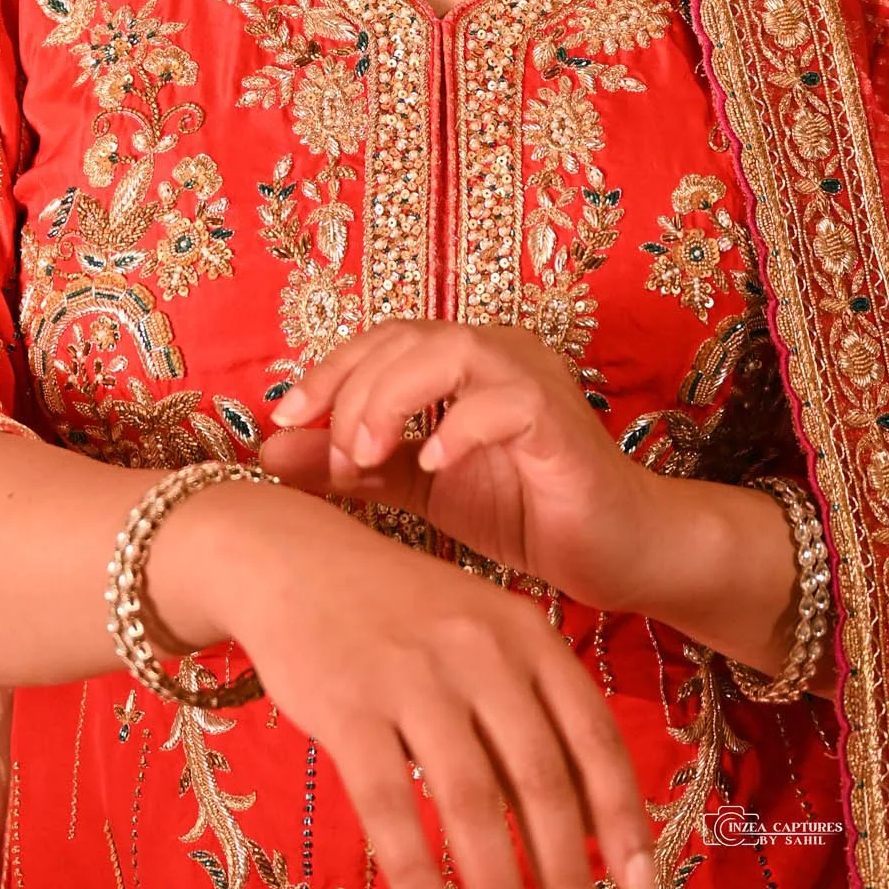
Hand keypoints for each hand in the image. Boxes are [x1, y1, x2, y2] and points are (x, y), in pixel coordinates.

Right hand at [178, 478, 658, 888]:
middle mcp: (479, 650)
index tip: (642, 888)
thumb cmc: (397, 612)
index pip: (593, 736)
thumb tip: (583, 827)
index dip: (622, 818)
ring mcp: (412, 675)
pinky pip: (389, 806)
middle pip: (540, 781)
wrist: (290, 557)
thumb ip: (527, 713)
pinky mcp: (346, 704)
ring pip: (472, 804)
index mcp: (526, 633)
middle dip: (568, 880)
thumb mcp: (479, 634)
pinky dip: (419, 876)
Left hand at [262, 320, 656, 606]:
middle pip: (405, 337)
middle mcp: (498, 354)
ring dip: (393, 398)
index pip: (380, 341)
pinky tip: (434, 466)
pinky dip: (459, 428)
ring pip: (449, 351)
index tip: (283, 419)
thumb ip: (357, 465)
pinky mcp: (560, 421)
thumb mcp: (422, 487)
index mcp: (463, 364)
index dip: (327, 372)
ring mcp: (533, 380)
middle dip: (353, 391)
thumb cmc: (527, 510)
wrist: (617, 552)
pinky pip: (504, 402)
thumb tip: (271, 451)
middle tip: (334, 456)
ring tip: (368, 455)